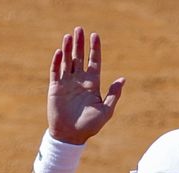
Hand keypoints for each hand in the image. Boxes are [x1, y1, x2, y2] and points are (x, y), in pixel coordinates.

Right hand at [47, 27, 123, 144]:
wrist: (71, 136)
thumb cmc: (90, 126)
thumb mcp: (106, 111)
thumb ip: (113, 95)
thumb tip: (122, 79)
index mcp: (92, 84)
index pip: (94, 62)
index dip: (95, 49)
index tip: (95, 35)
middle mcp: (79, 81)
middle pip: (79, 58)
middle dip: (80, 44)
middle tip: (79, 29)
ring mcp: (67, 83)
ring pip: (67, 61)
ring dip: (67, 49)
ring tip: (68, 36)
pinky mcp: (56, 88)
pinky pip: (55, 72)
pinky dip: (57, 62)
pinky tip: (59, 52)